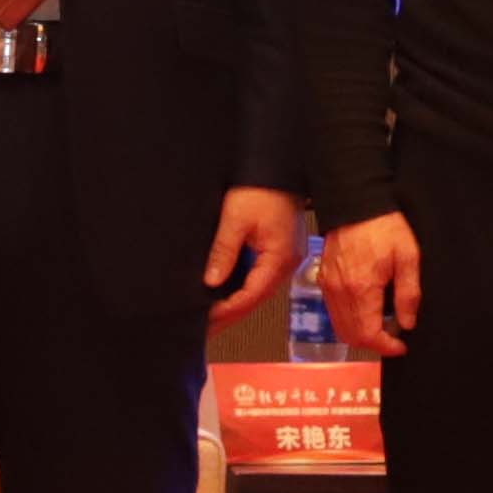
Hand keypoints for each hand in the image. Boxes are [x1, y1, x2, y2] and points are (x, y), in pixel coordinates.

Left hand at [198, 190, 300, 334]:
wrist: (279, 165)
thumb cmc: (263, 187)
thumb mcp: (235, 219)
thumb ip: (224, 252)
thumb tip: (211, 281)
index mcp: (279, 259)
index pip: (250, 296)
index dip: (227, 311)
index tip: (207, 320)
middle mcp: (286, 263)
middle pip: (255, 298)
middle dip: (230, 314)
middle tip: (206, 328)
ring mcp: (285, 257)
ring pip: (257, 289)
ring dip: (235, 302)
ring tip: (212, 314)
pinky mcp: (280, 250)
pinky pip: (260, 276)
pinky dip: (242, 286)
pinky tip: (226, 292)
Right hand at [319, 209, 423, 363]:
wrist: (356, 204)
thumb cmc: (383, 226)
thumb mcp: (408, 257)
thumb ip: (408, 294)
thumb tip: (407, 323)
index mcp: (361, 288)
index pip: (369, 335)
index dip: (386, 347)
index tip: (400, 346)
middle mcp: (339, 292)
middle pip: (352, 336)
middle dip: (374, 343)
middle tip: (393, 337)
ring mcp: (328, 286)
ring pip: (340, 327)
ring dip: (360, 333)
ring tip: (382, 324)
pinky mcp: (324, 279)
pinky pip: (333, 312)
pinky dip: (348, 320)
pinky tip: (366, 310)